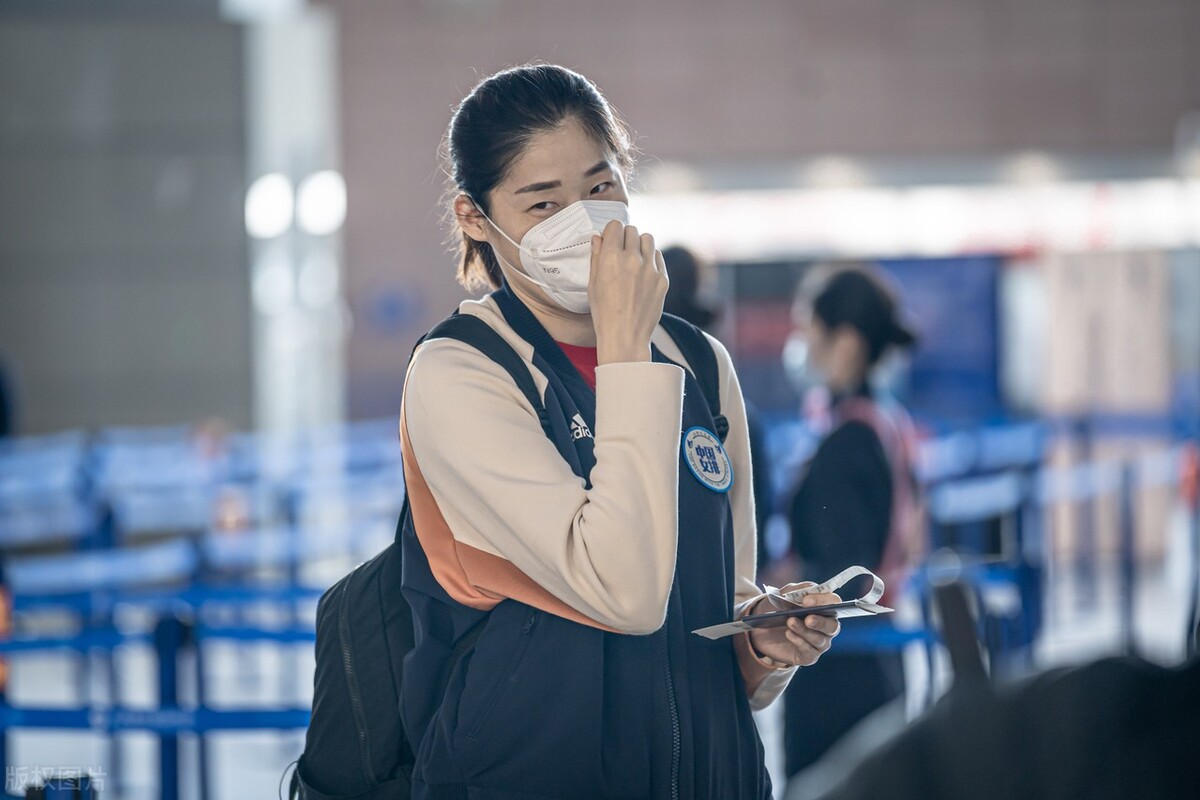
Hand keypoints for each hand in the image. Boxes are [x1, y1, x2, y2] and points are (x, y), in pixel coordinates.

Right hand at [589, 220, 667, 364]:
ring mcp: (650, 268)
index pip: (615, 226)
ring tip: (635, 257)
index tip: (611, 239)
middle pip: (632, 230)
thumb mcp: (593, 284)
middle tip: (622, 250)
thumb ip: (596, 257)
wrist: (625, 336)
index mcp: (612, 258)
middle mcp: (633, 259)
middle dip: (625, 237)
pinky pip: (658, 256)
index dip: (611, 232)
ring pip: (648, 239)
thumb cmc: (604, 313)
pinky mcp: (662, 279)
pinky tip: (644, 271)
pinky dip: (651, 258)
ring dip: (640, 244)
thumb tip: (598, 238)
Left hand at [747, 582, 840, 666]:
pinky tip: (788, 634)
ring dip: (804, 631)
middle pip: (832, 626)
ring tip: (790, 622)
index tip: (806, 601)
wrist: (763, 627)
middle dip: (821, 622)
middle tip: (808, 619)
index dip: (823, 601)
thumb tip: (808, 593)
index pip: (834, 602)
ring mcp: (819, 643)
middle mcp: (827, 626)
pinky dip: (798, 641)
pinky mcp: (809, 656)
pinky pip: (809, 651)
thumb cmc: (780, 607)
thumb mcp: (785, 594)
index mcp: (825, 607)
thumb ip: (798, 591)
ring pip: (819, 639)